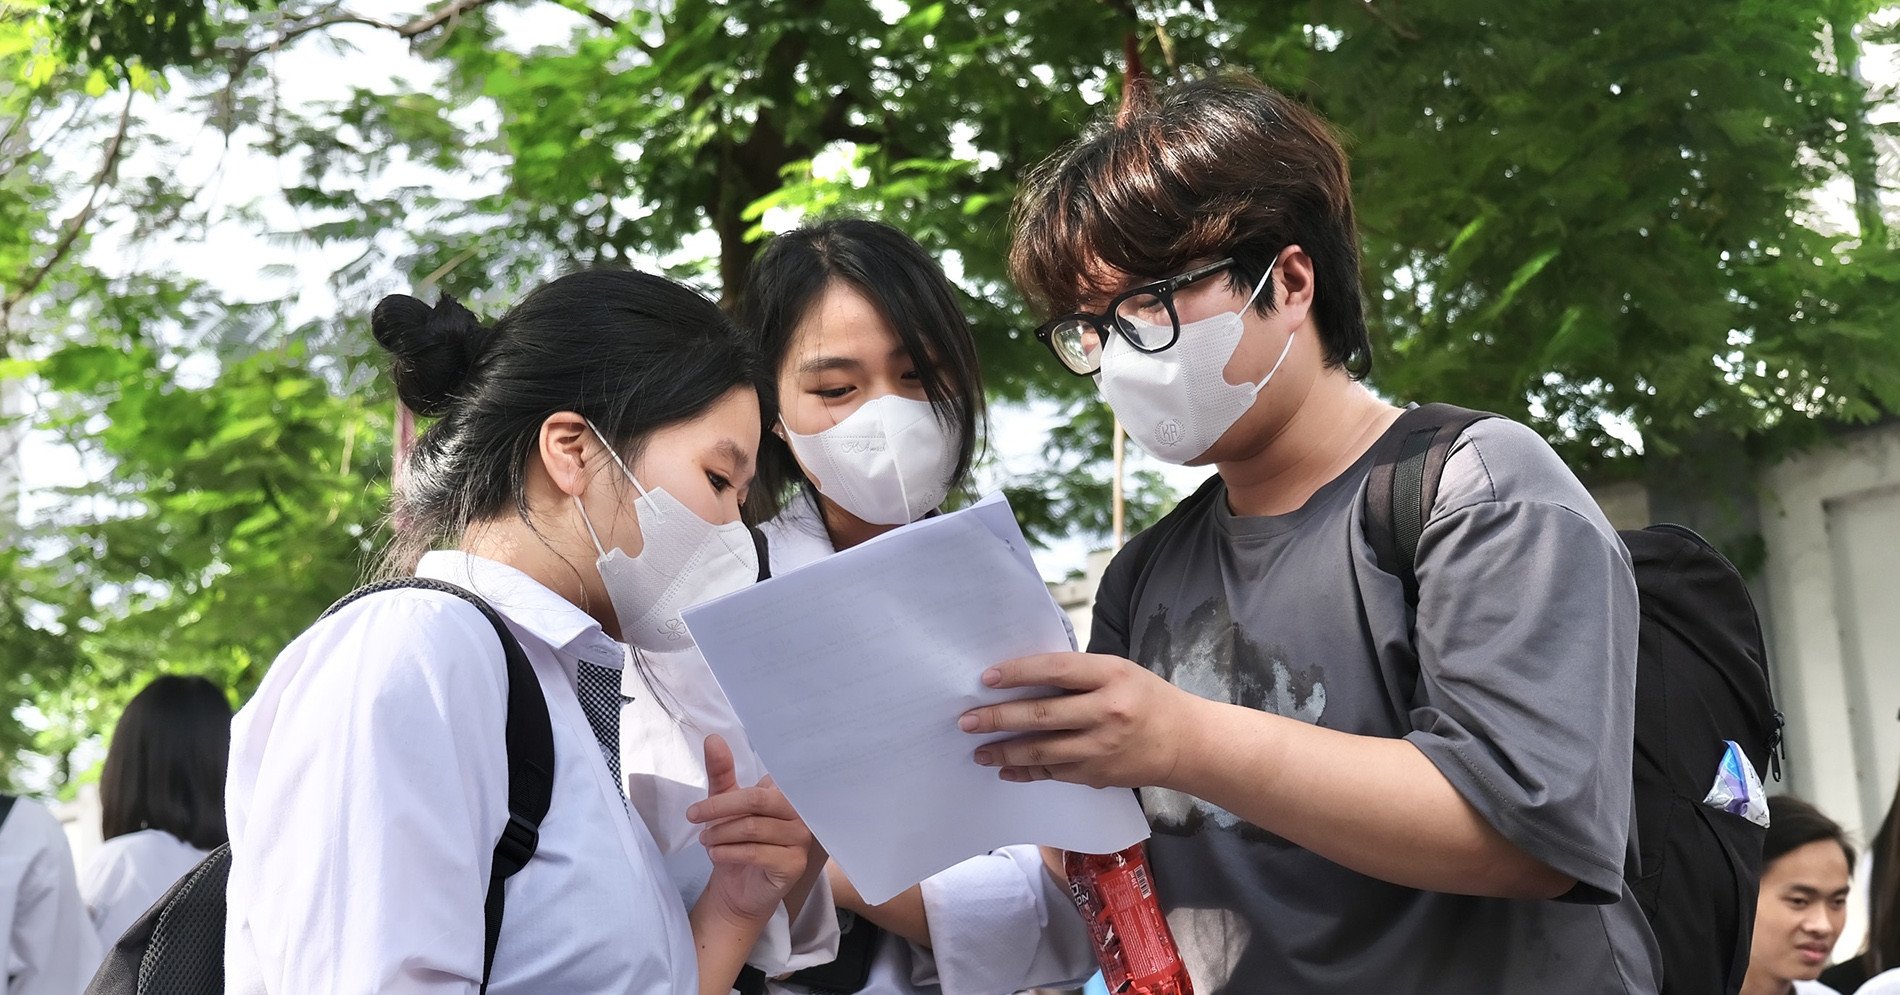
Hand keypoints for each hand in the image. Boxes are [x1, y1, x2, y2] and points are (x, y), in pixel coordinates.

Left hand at [685, 734, 813, 924]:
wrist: (738, 890)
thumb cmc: (735, 842)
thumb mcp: (723, 806)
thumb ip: (721, 773)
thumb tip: (713, 738)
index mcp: (785, 795)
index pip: (758, 786)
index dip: (726, 798)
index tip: (697, 810)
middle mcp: (799, 814)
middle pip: (758, 801)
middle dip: (720, 809)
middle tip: (693, 818)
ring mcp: (800, 839)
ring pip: (754, 828)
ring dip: (721, 834)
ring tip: (705, 840)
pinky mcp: (794, 864)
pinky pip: (758, 853)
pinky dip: (730, 853)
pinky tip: (716, 855)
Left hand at [956, 652, 1201, 789]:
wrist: (1185, 742)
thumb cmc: (1145, 698)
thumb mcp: (1118, 671)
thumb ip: (1077, 675)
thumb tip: (1022, 678)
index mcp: (1111, 676)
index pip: (1056, 670)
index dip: (1019, 673)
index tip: (987, 677)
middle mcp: (1106, 712)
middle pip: (1042, 715)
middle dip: (998, 718)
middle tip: (967, 720)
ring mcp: (1101, 747)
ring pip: (1042, 750)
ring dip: (1005, 751)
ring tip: (977, 750)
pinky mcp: (1097, 775)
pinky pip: (1053, 773)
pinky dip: (1025, 771)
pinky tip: (1005, 768)